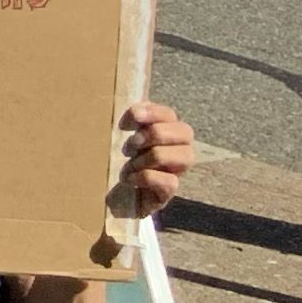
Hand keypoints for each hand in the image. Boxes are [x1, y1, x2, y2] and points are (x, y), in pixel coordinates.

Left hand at [115, 100, 194, 219]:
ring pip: (169, 155)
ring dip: (142, 159)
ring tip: (129, 166)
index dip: (147, 114)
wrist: (119, 194)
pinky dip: (142, 178)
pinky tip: (131, 180)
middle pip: (178, 130)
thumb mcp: (126, 135)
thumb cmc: (124, 158)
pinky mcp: (170, 191)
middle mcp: (181, 148)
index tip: (123, 125)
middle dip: (147, 137)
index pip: (168, 113)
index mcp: (170, 130)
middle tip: (128, 148)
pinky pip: (166, 180)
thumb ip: (133, 119)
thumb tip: (132, 108)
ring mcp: (179, 171)